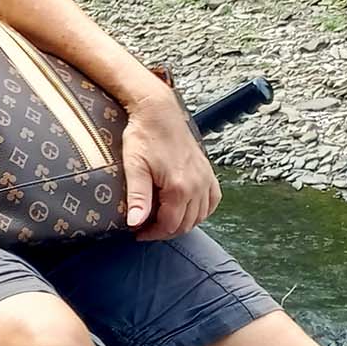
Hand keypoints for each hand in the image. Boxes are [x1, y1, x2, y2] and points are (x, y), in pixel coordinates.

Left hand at [121, 89, 219, 240]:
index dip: (152, 233)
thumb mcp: (134, 166)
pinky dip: (201, 210)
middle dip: (165, 230)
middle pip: (186, 224)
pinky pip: (212, 201)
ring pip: (200, 215)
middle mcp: (197, 185)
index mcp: (179, 187)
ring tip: (161, 219)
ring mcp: (205, 178)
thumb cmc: (143, 136)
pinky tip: (186, 209)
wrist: (158, 112)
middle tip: (146, 227)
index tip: (137, 232)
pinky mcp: (208, 171)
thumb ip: (138, 197)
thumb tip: (135, 223)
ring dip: (182, 222)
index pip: (169, 225)